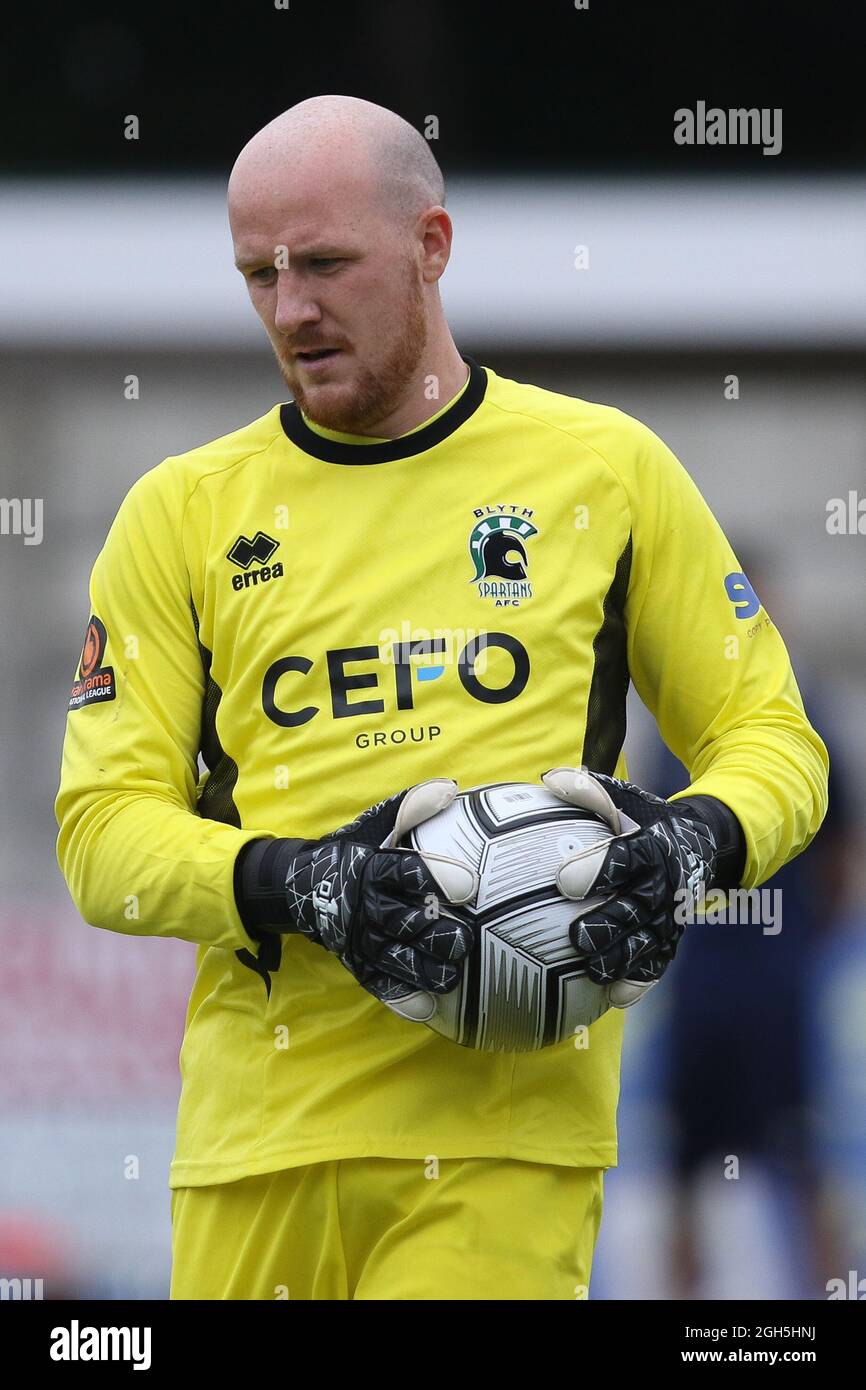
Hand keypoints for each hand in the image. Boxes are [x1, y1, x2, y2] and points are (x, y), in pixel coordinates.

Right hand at [279, 780, 476, 1016]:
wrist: (306, 886)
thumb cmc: (356, 849)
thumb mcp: (378, 824)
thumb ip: (412, 807)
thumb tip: (450, 788)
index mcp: (372, 868)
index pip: (404, 872)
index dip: (435, 878)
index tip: (470, 886)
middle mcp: (365, 906)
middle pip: (402, 922)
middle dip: (435, 932)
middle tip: (465, 938)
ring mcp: (359, 939)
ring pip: (394, 958)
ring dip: (424, 968)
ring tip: (454, 973)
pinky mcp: (356, 964)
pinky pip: (378, 984)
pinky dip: (400, 997)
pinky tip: (426, 1008)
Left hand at [542, 766, 729, 1008]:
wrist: (699, 846)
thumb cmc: (644, 820)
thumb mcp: (623, 799)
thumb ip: (588, 790)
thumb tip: (549, 780)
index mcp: (651, 848)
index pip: (624, 858)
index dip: (598, 870)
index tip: (564, 880)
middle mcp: (663, 885)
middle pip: (635, 909)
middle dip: (608, 924)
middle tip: (576, 936)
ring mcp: (670, 917)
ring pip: (646, 943)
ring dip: (620, 959)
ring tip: (591, 971)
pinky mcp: (671, 940)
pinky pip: (657, 965)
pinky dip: (639, 981)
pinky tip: (616, 999)